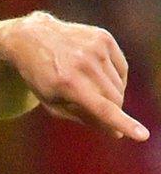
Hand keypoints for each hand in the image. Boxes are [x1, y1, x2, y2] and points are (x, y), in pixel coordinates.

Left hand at [0, 11, 148, 140]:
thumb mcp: (52, 103)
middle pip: (115, 99)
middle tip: (95, 109)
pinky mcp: (104, 38)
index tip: (143, 135)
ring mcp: (95, 48)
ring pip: (119, 85)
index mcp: (67, 83)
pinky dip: (114, 78)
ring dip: (110, 94)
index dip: (124, 123)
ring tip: (87, 86)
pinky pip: (122, 68)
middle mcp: (84, 64)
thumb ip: (83, 118)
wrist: (30, 38)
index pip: (102, 108)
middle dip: (111, 111)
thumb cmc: (40, 77)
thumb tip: (116, 132)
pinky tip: (96, 74)